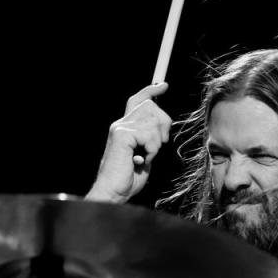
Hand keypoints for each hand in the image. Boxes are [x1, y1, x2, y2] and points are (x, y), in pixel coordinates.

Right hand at [86, 82, 171, 202]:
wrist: (113, 192)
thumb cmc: (128, 178)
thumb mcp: (145, 154)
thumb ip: (150, 138)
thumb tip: (162, 126)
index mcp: (125, 127)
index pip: (137, 100)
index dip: (151, 91)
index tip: (163, 85)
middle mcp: (121, 123)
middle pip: (151, 107)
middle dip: (163, 125)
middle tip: (156, 147)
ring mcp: (120, 128)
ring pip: (153, 122)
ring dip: (156, 143)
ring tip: (145, 157)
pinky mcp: (122, 135)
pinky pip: (149, 135)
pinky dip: (151, 150)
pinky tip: (141, 160)